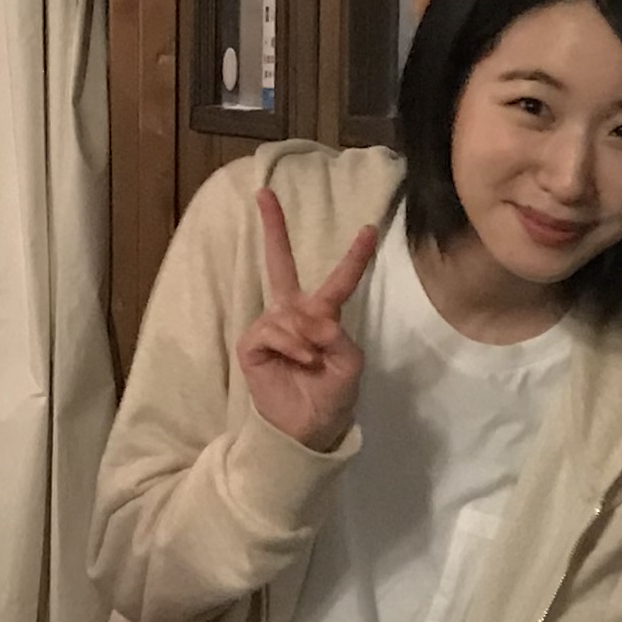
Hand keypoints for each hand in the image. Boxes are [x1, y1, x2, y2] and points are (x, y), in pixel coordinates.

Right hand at [238, 191, 379, 452]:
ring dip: (305, 337)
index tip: (369, 229)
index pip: (339, 281)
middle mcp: (294, 314)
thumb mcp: (349, 365)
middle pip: (280, 264)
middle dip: (273, 229)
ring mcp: (270, 327)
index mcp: (322, 316)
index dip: (354, 257)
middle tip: (264, 193)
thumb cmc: (332, 395)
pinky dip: (290, 345)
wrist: (307, 428)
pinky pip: (272, 330)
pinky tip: (298, 360)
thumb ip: (339, 338)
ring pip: (287, 312)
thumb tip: (315, 322)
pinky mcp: (252, 343)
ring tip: (311, 360)